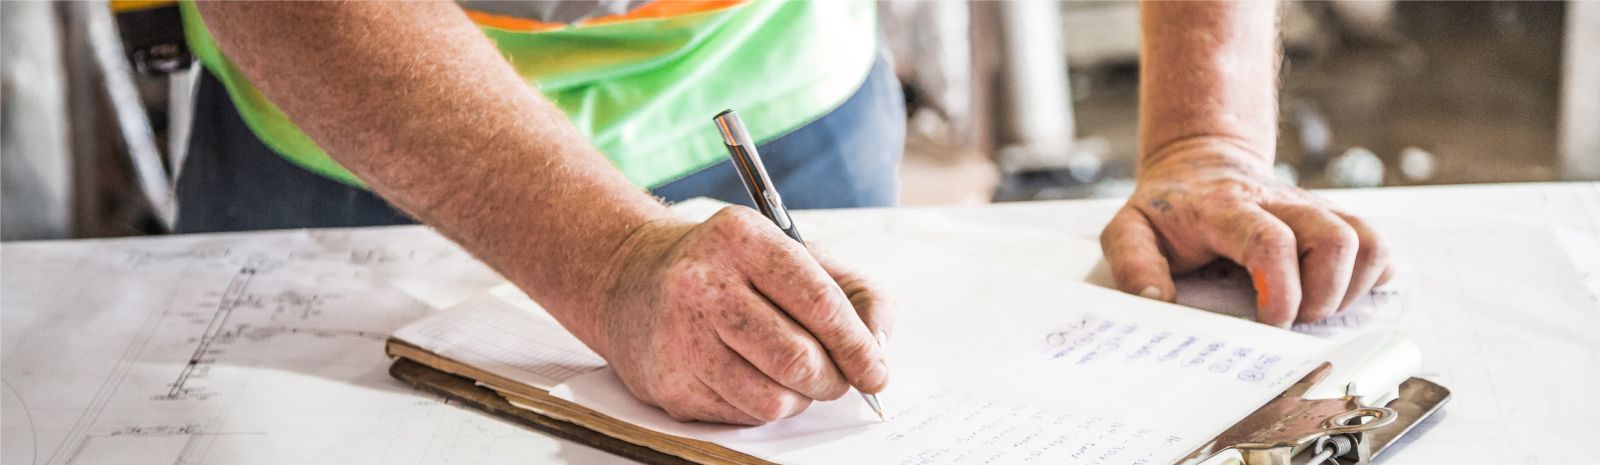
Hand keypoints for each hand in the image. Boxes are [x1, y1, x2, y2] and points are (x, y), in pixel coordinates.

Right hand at [595, 207, 892, 424]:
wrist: (631, 279)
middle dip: (833, 380)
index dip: (858, 346)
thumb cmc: (728, 268)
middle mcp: (703, 283)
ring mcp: (679, 336)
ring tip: (793, 376)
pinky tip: (750, 376)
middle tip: (839, 379)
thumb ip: (853, 291)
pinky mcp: (668, 383)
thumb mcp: (793, 253)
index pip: (819, 303)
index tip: (876, 370)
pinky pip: (742, 416)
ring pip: (773, 399)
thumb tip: (879, 344)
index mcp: (742, 238)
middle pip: (798, 359)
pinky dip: (763, 405)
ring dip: (800, 398)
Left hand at [1099, 139, 1394, 326]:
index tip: (1272, 323)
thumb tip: (1156, 302)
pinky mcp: (1333, 219)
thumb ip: (1134, 264)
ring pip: (1367, 240)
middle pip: (1334, 238)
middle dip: (1324, 296)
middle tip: (1294, 321)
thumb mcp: (1129, 228)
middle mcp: (1279, 203)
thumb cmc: (1167, 207)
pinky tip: (1335, 294)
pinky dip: (1369, 277)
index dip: (1281, 289)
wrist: (1200, 161)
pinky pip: (1376, 245)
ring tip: (1315, 309)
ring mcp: (1312, 208)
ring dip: (1351, 289)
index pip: (1269, 241)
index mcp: (1226, 208)